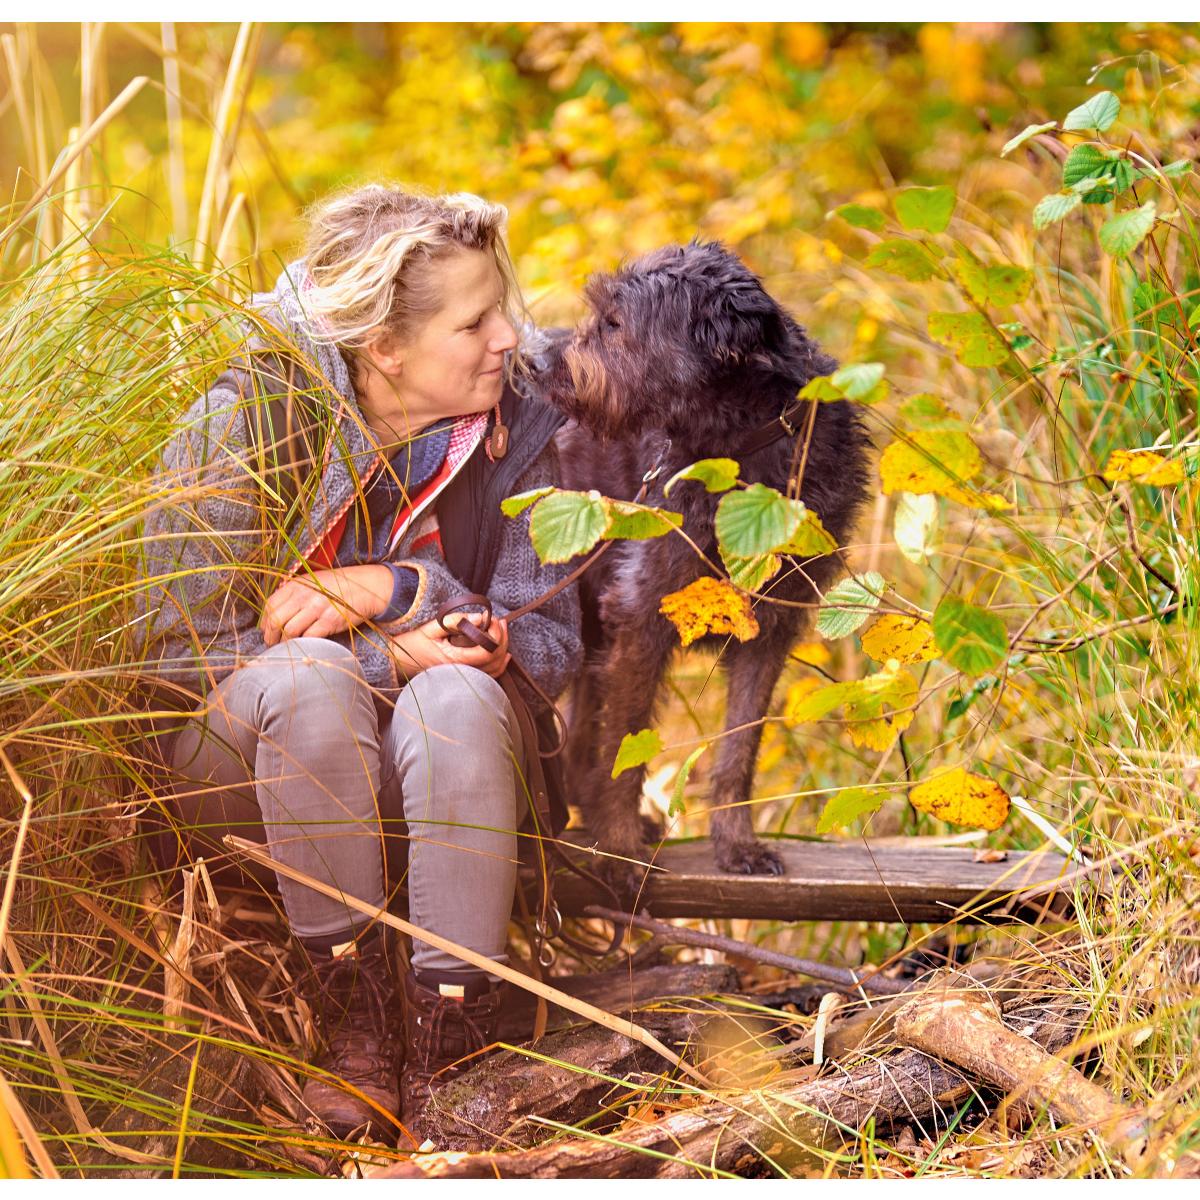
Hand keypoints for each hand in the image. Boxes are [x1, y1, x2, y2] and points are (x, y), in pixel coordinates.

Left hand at [260, 564, 393, 645]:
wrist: (367, 587)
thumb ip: (294, 594)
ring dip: (285, 642)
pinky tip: (303, 646)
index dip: (264, 621)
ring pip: (290, 630)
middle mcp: (304, 595)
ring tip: (286, 647)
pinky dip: (303, 643)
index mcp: (297, 584)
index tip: (265, 630)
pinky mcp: (330, 621)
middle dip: (270, 635)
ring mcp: (317, 608)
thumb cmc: (338, 586)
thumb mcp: (312, 582)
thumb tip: (274, 614)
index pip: (270, 604)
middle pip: (276, 619)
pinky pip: (309, 637)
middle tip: (271, 643)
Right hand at [388, 613, 510, 679]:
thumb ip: (456, 622)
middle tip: (500, 621)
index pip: (486, 651)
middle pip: (495, 660)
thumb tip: (480, 618)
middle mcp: (462, 672)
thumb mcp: (431, 628)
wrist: (399, 661)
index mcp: (454, 659)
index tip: (491, 618)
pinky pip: (488, 675)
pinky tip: (504, 653)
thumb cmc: (413, 643)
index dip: (495, 634)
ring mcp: (464, 677)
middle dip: (502, 638)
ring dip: (503, 649)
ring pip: (495, 669)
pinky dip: (499, 664)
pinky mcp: (464, 677)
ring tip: (501, 629)